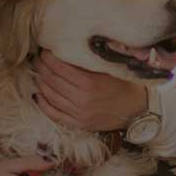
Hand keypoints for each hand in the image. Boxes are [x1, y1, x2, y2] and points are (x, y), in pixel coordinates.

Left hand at [32, 53, 146, 131]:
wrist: (138, 110)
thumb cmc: (125, 85)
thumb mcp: (109, 70)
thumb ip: (88, 63)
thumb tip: (66, 52)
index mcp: (90, 83)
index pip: (60, 67)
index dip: (49, 58)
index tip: (45, 51)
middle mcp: (82, 99)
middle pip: (53, 80)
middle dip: (42, 67)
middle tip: (38, 59)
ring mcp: (79, 114)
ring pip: (51, 96)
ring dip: (41, 82)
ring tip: (38, 73)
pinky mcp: (79, 124)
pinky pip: (54, 114)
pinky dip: (44, 104)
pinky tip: (38, 95)